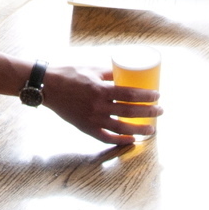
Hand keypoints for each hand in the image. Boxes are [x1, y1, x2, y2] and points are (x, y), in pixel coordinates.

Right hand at [41, 64, 158, 145]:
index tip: (158, 96)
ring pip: (121, 127)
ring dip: (139, 129)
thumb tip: (127, 73)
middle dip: (149, 112)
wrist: (47, 87)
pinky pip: (106, 138)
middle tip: (160, 111)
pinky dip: (120, 140)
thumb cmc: (69, 75)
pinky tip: (131, 139)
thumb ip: (110, 73)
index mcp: (100, 89)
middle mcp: (98, 106)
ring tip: (152, 129)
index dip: (146, 96)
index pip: (130, 94)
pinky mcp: (85, 128)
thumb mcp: (92, 69)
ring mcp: (92, 119)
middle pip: (130, 111)